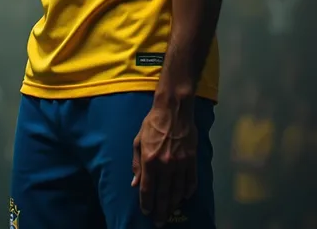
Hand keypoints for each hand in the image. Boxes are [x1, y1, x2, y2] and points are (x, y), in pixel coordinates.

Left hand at [132, 98, 196, 226]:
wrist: (173, 109)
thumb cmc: (153, 123)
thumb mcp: (138, 140)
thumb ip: (136, 163)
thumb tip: (135, 183)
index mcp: (149, 160)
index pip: (147, 189)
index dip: (146, 203)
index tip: (146, 212)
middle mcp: (165, 165)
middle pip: (163, 194)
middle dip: (160, 210)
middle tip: (159, 222)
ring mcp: (180, 163)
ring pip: (178, 191)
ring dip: (174, 204)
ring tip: (171, 212)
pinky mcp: (192, 159)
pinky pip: (191, 180)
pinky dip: (188, 191)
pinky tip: (185, 197)